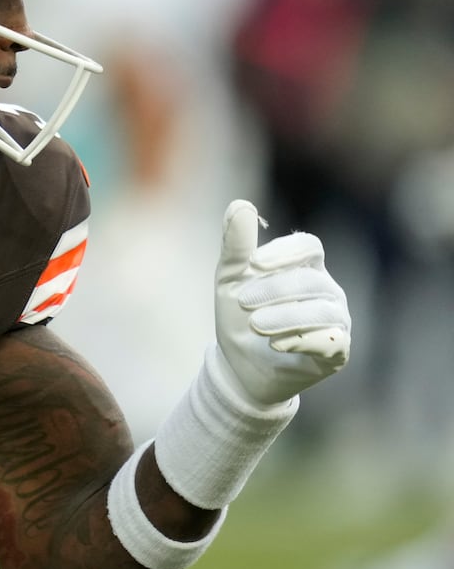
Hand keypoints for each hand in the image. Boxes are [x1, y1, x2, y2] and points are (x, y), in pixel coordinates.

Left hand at [213, 199, 350, 406]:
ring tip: (255, 326)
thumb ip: (236, 245)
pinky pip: (332, 340)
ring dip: (286, 317)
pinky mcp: (337, 351)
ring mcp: (337, 321)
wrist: (238, 364)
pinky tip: (276, 344)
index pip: (309, 246)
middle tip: (242, 303)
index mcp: (305, 267)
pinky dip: (304, 340)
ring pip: (324, 310)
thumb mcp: (230, 279)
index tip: (254, 263)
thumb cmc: (238, 315)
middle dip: (275, 290)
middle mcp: (327, 291)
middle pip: (311, 280)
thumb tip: (240, 204)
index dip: (285, 252)